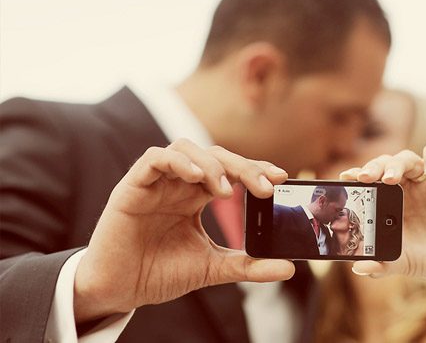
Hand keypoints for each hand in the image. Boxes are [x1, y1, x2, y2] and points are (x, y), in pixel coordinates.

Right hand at [73, 139, 293, 322]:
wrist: (120, 291)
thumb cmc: (160, 272)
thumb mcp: (212, 268)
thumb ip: (248, 265)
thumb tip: (288, 267)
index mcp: (197, 196)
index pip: (231, 171)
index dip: (256, 169)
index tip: (282, 178)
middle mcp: (179, 184)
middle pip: (215, 156)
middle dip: (243, 167)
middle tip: (264, 186)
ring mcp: (156, 182)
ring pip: (186, 149)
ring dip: (211, 164)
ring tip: (226, 190)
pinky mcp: (132, 187)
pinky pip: (154, 159)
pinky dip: (176, 162)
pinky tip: (194, 178)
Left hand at [341, 144, 425, 284]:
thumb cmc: (425, 260)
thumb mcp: (401, 263)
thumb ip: (381, 265)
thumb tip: (358, 268)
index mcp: (385, 200)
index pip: (367, 178)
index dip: (356, 174)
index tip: (346, 177)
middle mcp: (403, 185)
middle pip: (384, 163)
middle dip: (373, 167)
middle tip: (365, 177)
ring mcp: (425, 179)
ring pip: (406, 157)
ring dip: (396, 164)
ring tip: (390, 179)